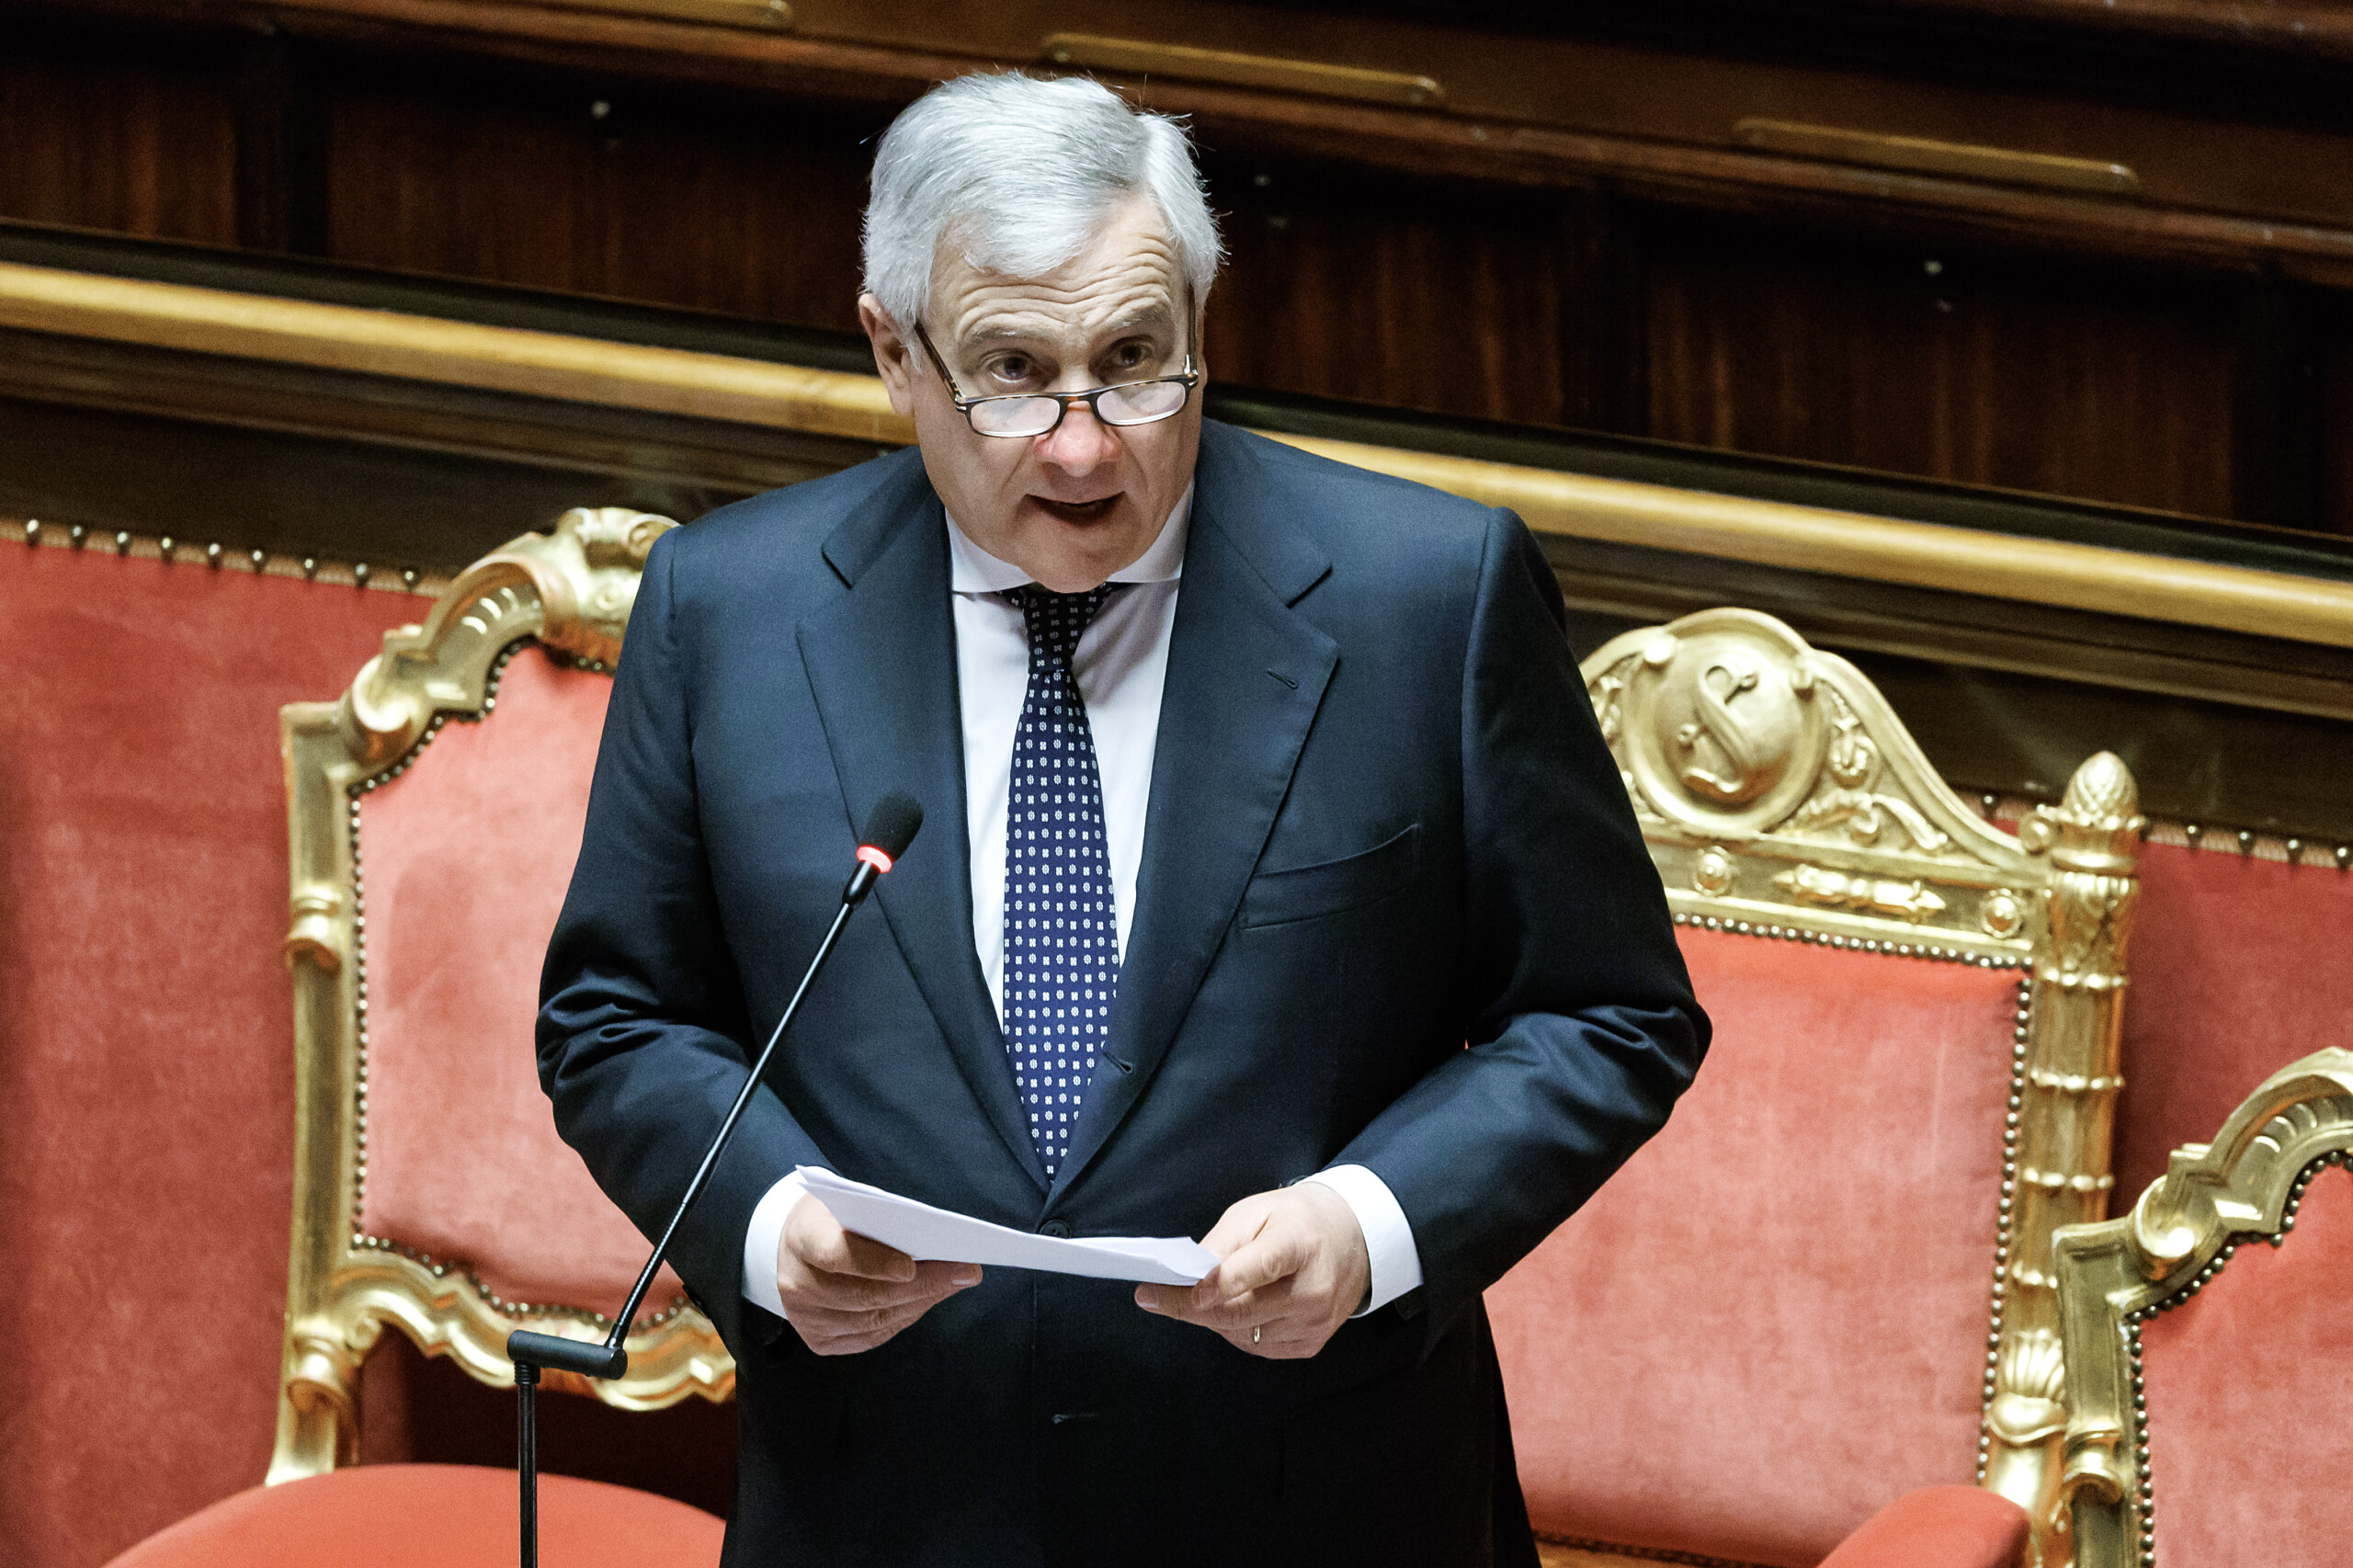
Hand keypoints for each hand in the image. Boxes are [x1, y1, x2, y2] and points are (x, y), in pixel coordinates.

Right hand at [775, 1194, 980, 1355]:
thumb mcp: (855, 1203)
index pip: (836, 1253)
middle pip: (863, 1294)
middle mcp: (796, 1282)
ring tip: (955, 1284)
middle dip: (921, 1285)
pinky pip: (869, 1336)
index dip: (874, 1262)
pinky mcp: (817, 1341)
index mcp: (802, 1238)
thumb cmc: (838, 1217)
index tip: (911, 1265)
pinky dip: (903, 1318)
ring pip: (872, 1319)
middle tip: (964, 1273)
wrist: (797, 1245)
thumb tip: (941, 1250)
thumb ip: (888, 1222)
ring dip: (920, 1303)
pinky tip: (927, 1301)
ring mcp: (804, 1317)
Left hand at [1132, 1183, 1369, 1358]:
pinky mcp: (1311, 1344)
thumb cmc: (1295, 1221)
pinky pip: (1257, 1346)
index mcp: (1299, 1244)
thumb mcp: (1256, 1212)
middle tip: (1153, 1296)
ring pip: (1242, 1333)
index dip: (1221, 1283)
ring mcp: (1314, 1322)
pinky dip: (1237, 1329)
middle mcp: (1312, 1289)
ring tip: (1208, 1293)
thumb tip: (1188, 1278)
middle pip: (1240, 1311)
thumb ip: (1222, 1244)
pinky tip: (1240, 1307)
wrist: (1352, 1240)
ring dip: (1214, 1317)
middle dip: (1190, 1307)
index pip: (1260, 1267)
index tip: (1188, 1290)